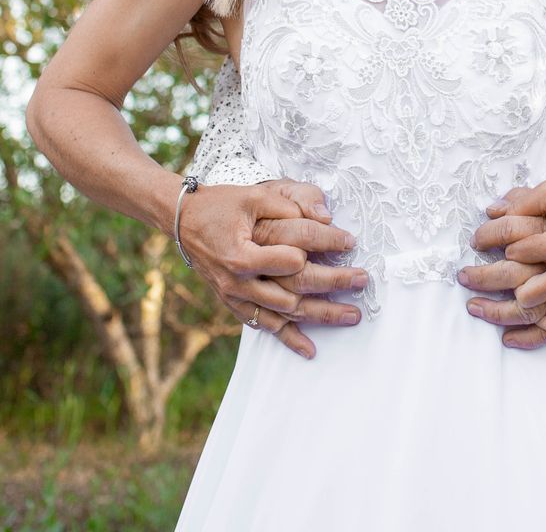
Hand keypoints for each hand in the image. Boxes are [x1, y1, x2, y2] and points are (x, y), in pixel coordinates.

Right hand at [176, 178, 366, 358]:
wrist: (183, 222)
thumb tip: (325, 216)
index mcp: (242, 254)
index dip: (324, 246)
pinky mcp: (236, 303)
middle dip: (333, 285)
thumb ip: (288, 205)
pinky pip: (265, 325)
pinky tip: (310, 349)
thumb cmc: (219, 205)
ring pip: (286, 312)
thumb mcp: (253, 196)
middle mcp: (239, 280)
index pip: (294, 255)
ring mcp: (237, 296)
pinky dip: (288, 338)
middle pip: (295, 288)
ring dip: (321, 315)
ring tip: (351, 315)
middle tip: (362, 280)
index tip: (349, 241)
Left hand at [457, 180, 545, 349]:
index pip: (512, 253)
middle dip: (493, 291)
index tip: (477, 242)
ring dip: (521, 323)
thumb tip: (491, 210)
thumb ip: (521, 201)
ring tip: (498, 326)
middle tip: (470, 285)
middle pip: (524, 296)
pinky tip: (536, 331)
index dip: (489, 244)